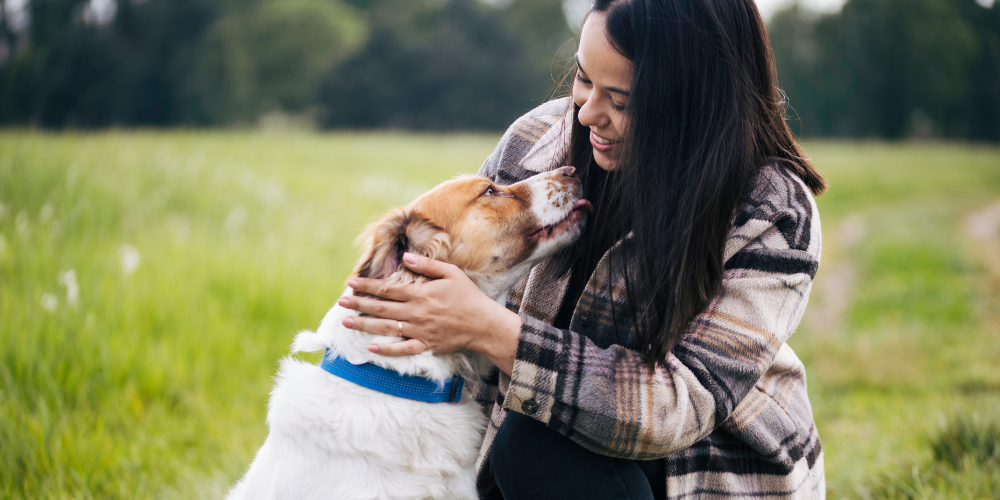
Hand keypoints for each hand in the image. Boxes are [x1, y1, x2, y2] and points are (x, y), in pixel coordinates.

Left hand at [337, 252, 520, 372]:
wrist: (483, 324)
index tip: (350, 282)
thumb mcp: (451, 273)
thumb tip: (405, 256)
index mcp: (420, 294)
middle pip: (381, 308)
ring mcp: (419, 330)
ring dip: (364, 325)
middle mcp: (416, 312)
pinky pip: (402, 349)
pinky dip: (386, 349)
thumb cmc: (468, 296)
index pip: (387, 289)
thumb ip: (427, 265)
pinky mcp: (425, 345)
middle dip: (358, 305)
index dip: (367, 285)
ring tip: (346, 322)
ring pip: (386, 328)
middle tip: (340, 303)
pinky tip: (371, 347)